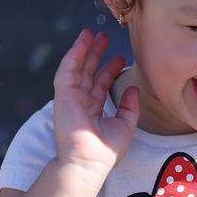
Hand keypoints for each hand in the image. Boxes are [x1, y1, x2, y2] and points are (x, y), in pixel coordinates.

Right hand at [52, 29, 138, 182]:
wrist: (88, 162)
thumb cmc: (105, 151)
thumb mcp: (125, 126)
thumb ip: (129, 107)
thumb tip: (133, 89)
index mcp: (93, 110)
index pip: (100, 85)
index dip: (109, 70)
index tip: (120, 57)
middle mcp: (80, 102)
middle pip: (88, 72)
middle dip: (95, 54)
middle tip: (104, 37)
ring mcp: (70, 98)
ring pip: (77, 68)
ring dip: (84, 49)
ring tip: (92, 33)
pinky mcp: (62, 95)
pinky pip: (67, 70)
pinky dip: (74, 55)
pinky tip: (82, 42)